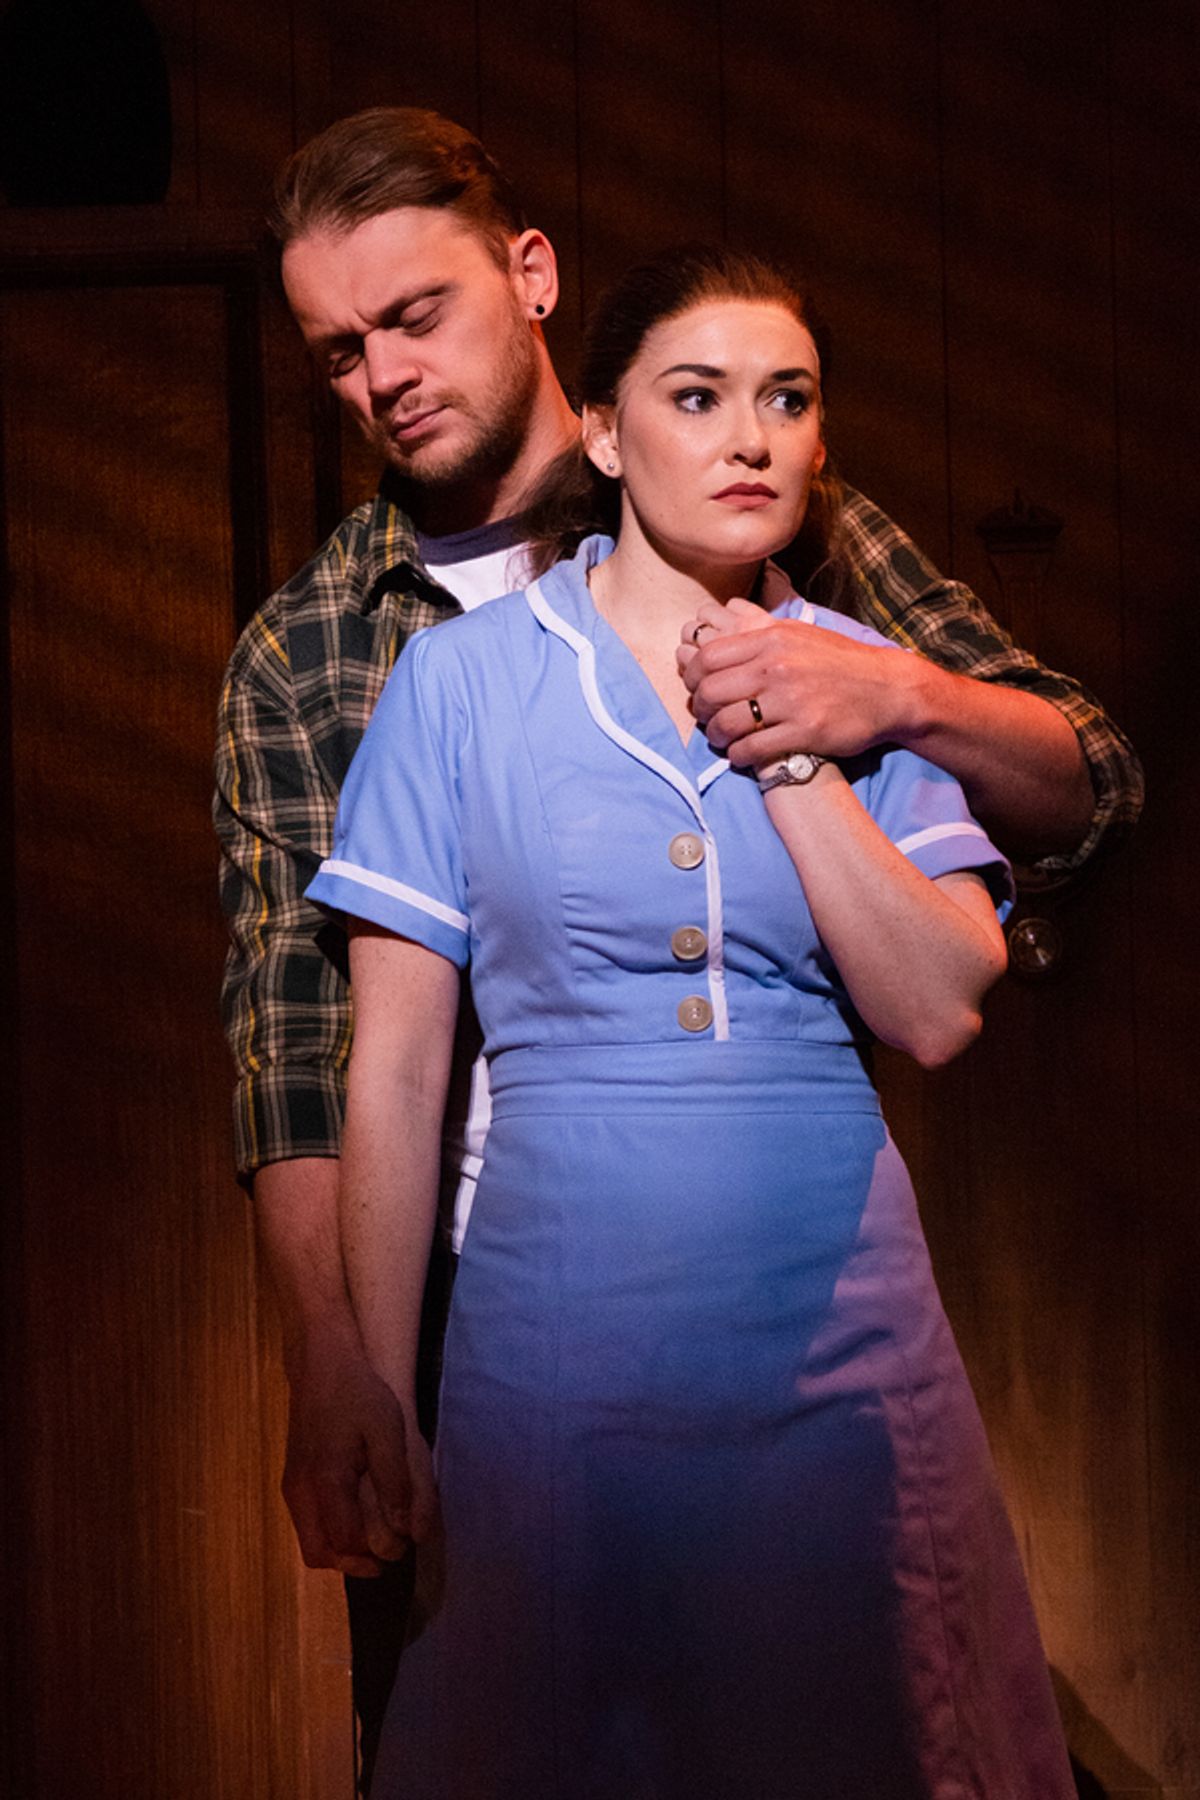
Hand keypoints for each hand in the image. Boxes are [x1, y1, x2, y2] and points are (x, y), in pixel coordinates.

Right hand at [281, 1342, 437, 1575]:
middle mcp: (301, 1490)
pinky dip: (330, 1532)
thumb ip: (395, 1480)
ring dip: (341, 1549)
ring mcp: (292, 1484)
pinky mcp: (293, 1477)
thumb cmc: (358, 1391)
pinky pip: (307, 1523)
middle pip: (319, 1553)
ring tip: (375, 1540)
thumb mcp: (387, 1429)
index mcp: (326, 1480)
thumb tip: (405, 1529)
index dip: (373, 1553)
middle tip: (385, 1557)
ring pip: (310, 1540)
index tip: (401, 1546)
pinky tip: (357, 1516)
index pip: (344, 1542)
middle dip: (353, 1563)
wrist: (321, 1362)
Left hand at [678, 599, 914, 767]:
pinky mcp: (804, 732)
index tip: (696, 690)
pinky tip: (741, 755)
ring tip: (722, 739)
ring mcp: (790, 701)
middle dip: (700, 710)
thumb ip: (760, 632)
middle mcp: (776, 668)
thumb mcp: (799, 633)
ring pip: (726, 723)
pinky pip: (752, 748)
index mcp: (771, 641)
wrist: (888, 689)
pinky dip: (738, 755)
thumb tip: (724, 622)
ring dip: (716, 736)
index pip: (708, 658)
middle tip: (706, 718)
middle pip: (710, 692)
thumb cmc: (841, 662)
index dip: (691, 679)